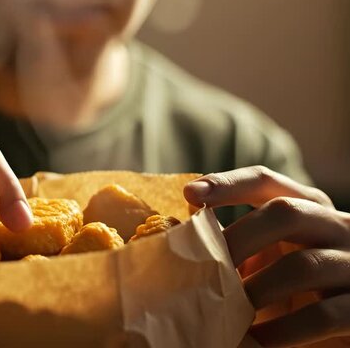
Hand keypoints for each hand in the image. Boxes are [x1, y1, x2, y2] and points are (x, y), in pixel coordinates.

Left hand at [184, 166, 349, 346]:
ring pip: (305, 265)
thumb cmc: (291, 289)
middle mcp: (337, 226)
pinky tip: (255, 341)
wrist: (343, 325)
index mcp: (307, 207)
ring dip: (259, 289)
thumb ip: (234, 242)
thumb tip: (179, 231)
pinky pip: (323, 315)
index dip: (228, 183)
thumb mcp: (263, 257)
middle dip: (240, 238)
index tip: (190, 193)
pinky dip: (283, 330)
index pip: (266, 182)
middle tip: (207, 268)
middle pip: (286, 213)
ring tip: (228, 309)